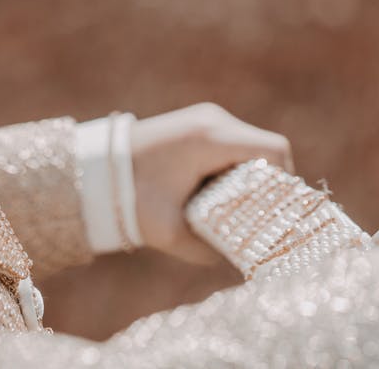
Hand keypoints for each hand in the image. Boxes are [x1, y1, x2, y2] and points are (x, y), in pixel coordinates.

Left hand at [129, 102, 293, 263]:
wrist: (93, 171)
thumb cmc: (130, 198)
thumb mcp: (170, 232)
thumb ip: (207, 249)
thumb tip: (239, 260)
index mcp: (211, 138)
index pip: (273, 150)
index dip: (285, 181)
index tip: (277, 211)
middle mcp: (214, 120)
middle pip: (265, 149)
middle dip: (269, 184)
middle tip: (261, 217)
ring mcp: (206, 118)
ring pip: (250, 146)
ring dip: (252, 176)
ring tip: (238, 209)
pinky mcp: (198, 125)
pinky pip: (233, 144)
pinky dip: (236, 169)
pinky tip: (222, 195)